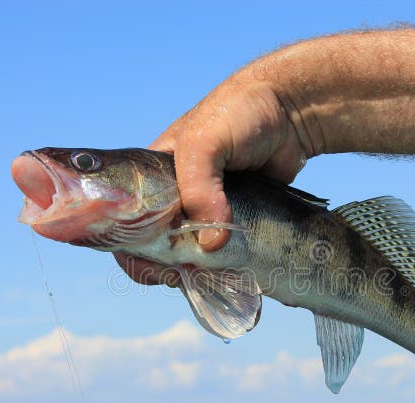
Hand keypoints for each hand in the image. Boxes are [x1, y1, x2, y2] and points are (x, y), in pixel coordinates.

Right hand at [115, 75, 311, 284]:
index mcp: (152, 176)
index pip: (124, 219)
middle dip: (160, 264)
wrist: (291, 114)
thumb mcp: (203, 144)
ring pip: (188, 253)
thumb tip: (211, 243)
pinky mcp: (233, 220)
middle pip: (154, 244)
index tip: (152, 263)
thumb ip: (198, 189)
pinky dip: (221, 265)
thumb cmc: (237, 115)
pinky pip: (221, 251)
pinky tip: (227, 271)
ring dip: (193, 269)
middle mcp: (173, 197)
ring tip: (204, 275)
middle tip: (179, 274)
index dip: (128, 246)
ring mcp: (204, 211)